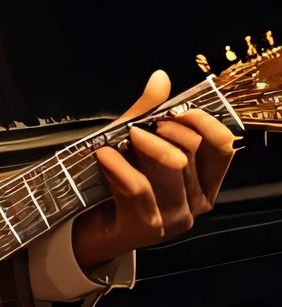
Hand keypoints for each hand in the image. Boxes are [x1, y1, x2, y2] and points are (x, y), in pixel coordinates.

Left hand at [72, 70, 235, 271]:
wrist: (84, 231)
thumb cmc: (114, 185)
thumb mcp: (131, 145)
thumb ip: (148, 114)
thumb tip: (161, 76)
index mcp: (204, 181)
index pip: (223, 146)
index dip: (201, 121)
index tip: (173, 111)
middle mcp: (197, 202)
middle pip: (191, 151)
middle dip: (164, 131)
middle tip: (136, 129)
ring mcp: (175, 218)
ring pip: (170, 168)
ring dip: (140, 147)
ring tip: (112, 143)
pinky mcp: (147, 228)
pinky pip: (139, 187)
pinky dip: (118, 166)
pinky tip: (102, 157)